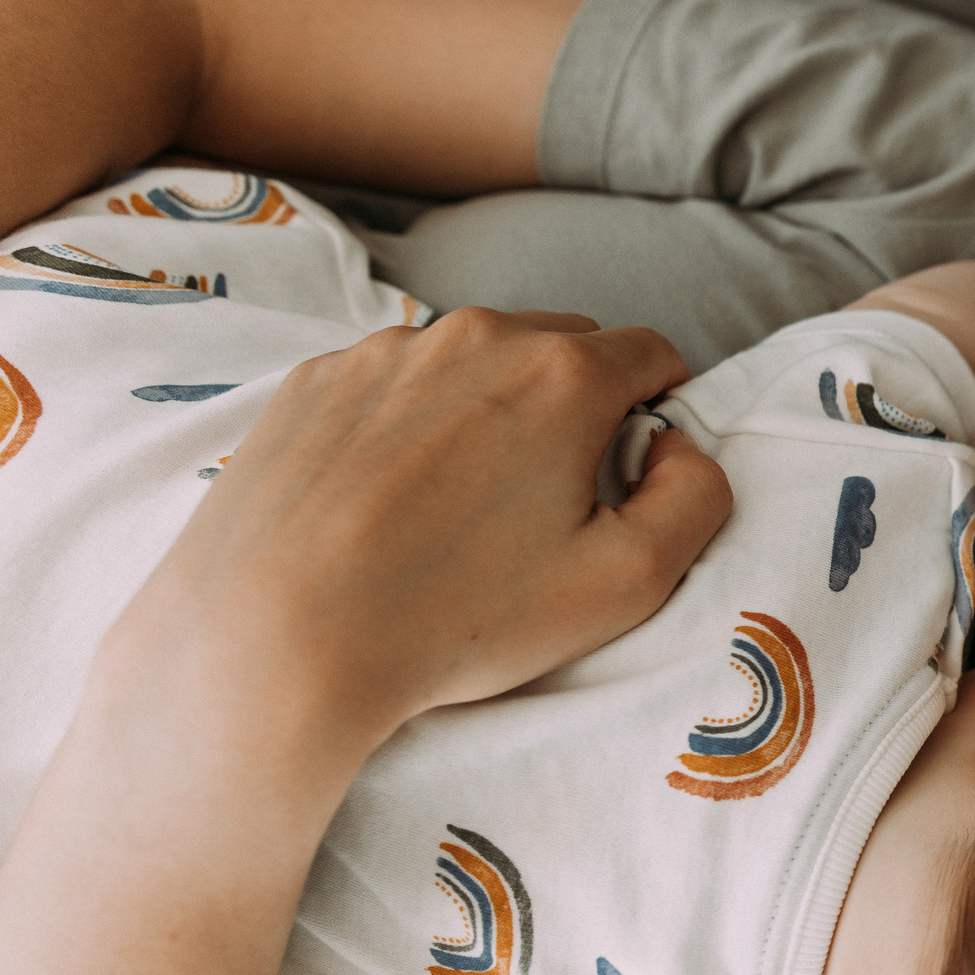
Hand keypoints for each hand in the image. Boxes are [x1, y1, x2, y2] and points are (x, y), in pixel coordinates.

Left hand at [100, 307, 731, 757]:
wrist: (276, 638)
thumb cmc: (458, 618)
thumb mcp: (628, 582)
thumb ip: (698, 496)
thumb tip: (680, 446)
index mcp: (563, 374)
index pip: (651, 354)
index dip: (656, 416)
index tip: (627, 483)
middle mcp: (474, 336)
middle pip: (562, 348)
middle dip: (575, 410)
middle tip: (546, 507)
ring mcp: (384, 352)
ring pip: (473, 363)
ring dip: (489, 414)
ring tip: (457, 514)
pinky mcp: (314, 381)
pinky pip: (394, 385)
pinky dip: (410, 428)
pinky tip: (389, 506)